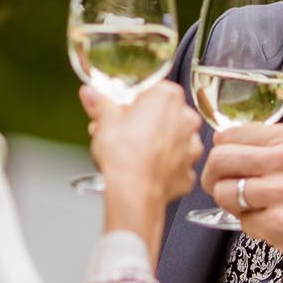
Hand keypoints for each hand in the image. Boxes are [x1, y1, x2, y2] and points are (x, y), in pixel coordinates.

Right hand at [81, 83, 202, 256]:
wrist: (133, 192)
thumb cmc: (124, 154)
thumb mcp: (104, 120)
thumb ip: (100, 103)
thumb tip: (92, 95)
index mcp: (168, 97)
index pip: (150, 91)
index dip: (130, 103)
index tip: (118, 112)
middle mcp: (186, 119)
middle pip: (161, 115)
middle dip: (140, 123)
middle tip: (117, 133)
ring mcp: (191, 146)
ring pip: (170, 140)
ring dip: (153, 144)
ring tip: (128, 153)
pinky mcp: (188, 172)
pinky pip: (173, 164)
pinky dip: (160, 167)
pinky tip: (143, 169)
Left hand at [201, 123, 282, 282]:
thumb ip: (278, 148)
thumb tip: (232, 144)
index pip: (233, 133)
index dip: (222, 149)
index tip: (224, 161)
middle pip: (220, 158)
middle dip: (213, 176)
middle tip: (220, 186)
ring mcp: (282, 192)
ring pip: (225, 191)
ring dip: (231, 203)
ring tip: (253, 209)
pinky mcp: (278, 223)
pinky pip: (242, 221)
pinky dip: (252, 226)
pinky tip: (273, 225)